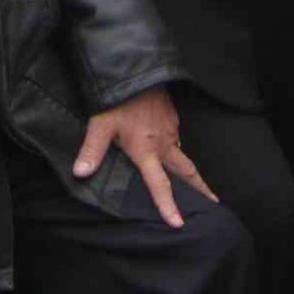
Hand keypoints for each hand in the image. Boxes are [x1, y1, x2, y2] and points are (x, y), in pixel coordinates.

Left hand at [74, 86, 217, 227]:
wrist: (135, 70)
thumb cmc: (117, 99)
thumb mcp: (100, 125)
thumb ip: (91, 150)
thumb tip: (80, 173)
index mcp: (147, 150)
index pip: (159, 184)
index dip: (167, 205)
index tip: (178, 223)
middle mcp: (164, 143)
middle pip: (187, 172)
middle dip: (201, 189)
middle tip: (213, 203)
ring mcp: (171, 130)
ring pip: (182, 155)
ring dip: (189, 171)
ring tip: (196, 185)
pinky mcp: (172, 118)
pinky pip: (176, 139)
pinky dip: (177, 150)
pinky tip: (169, 152)